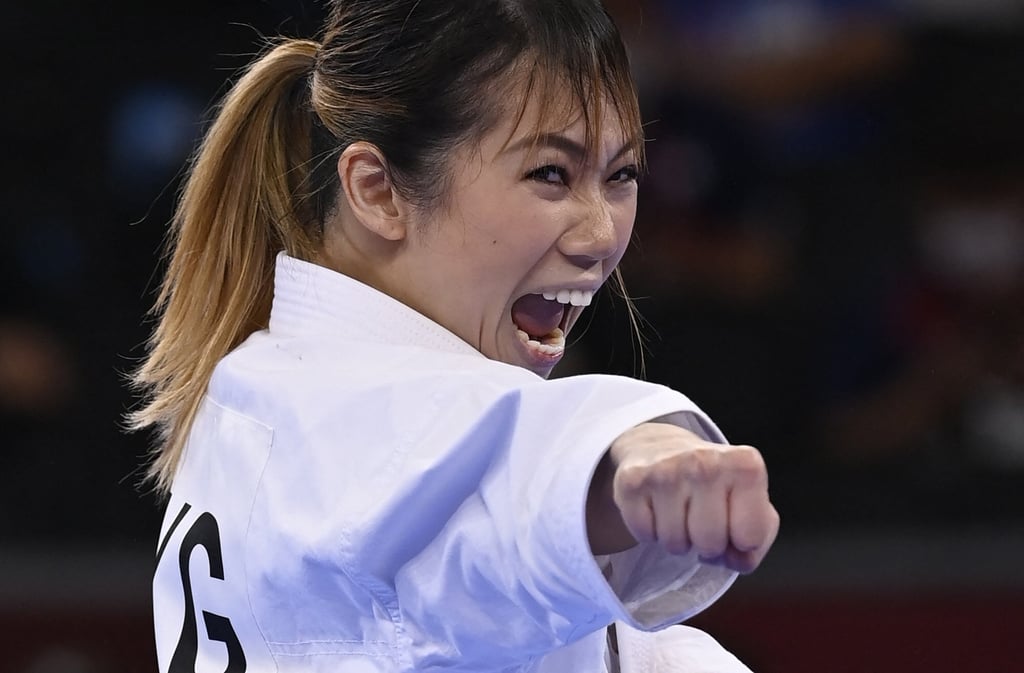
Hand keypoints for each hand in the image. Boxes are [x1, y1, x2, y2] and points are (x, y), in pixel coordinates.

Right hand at [587, 422, 778, 573]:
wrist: (658, 446)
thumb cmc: (712, 484)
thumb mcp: (750, 502)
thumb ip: (759, 538)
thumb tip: (735, 558)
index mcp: (745, 465)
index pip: (749, 538)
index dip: (740, 541)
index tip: (732, 519)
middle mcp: (705, 462)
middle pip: (710, 544)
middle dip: (706, 544)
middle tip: (700, 518)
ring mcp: (666, 469)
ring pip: (674, 545)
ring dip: (677, 539)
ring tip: (678, 511)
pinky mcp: (632, 481)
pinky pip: (644, 536)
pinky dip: (649, 532)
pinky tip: (656, 507)